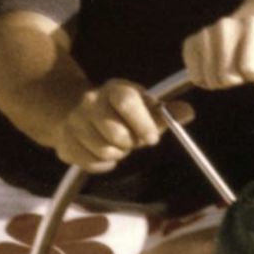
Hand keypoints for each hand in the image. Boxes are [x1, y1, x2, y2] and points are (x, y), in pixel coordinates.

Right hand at [49, 79, 189, 173]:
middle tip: (131, 140)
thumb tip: (189, 113)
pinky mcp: (64, 144)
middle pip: (116, 133)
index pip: (127, 102)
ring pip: (103, 151)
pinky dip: (103, 164)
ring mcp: (73, 123)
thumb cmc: (121, 112)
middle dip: (130, 143)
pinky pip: (91, 164)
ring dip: (117, 154)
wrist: (77, 112)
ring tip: (117, 144)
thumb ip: (166, 113)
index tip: (152, 138)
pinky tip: (102, 152)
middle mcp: (90, 102)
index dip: (142, 123)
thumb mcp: (144, 106)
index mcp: (115, 88)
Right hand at [182, 14, 253, 92]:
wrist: (251, 30)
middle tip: (242, 69)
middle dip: (236, 80)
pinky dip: (204, 79)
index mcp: (253, 27)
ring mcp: (206, 32)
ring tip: (229, 68)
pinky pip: (194, 76)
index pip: (249, 69)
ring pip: (208, 77)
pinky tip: (215, 68)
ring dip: (220, 81)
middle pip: (226, 76)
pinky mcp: (191, 42)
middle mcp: (226, 25)